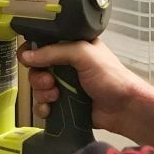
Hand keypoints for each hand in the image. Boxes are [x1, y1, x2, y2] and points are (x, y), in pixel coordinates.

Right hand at [17, 39, 150, 139]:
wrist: (125, 109)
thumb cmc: (111, 77)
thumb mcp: (83, 54)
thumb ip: (54, 51)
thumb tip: (27, 55)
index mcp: (71, 46)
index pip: (43, 43)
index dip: (32, 50)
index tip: (30, 59)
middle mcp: (65, 64)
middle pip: (36, 67)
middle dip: (38, 76)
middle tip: (50, 81)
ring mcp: (64, 85)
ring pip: (38, 87)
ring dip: (41, 93)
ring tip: (55, 96)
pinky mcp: (63, 104)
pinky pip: (43, 105)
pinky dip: (43, 108)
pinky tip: (50, 110)